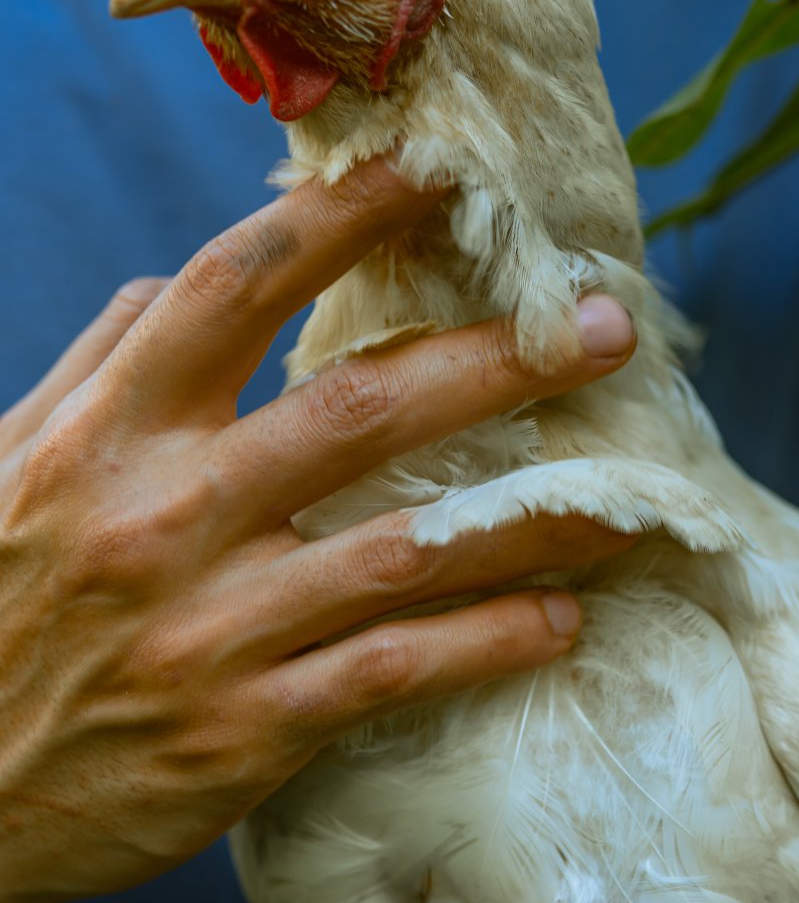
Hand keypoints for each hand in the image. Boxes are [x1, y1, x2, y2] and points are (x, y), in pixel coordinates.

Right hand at [0, 158, 635, 902]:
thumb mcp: (8, 473)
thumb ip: (96, 372)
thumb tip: (169, 286)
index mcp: (108, 434)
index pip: (235, 287)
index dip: (346, 216)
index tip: (444, 167)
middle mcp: (165, 516)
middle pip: (358, 410)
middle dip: (497, 361)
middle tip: (607, 328)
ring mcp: (210, 629)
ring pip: (405, 551)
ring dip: (534, 517)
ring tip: (632, 496)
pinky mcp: (243, 734)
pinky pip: (393, 673)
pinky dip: (486, 642)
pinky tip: (560, 619)